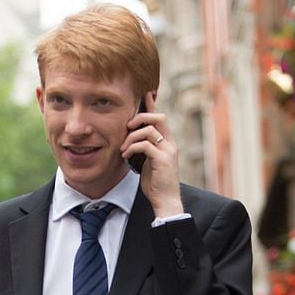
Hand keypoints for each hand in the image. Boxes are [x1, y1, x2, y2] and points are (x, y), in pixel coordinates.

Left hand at [122, 92, 183, 219]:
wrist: (166, 201)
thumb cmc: (156, 184)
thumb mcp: (148, 163)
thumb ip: (144, 149)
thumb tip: (131, 141)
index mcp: (168, 143)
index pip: (161, 119)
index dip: (152, 105)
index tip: (145, 94)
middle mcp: (171, 144)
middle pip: (159, 118)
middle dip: (141, 117)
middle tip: (128, 126)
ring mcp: (168, 152)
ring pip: (150, 130)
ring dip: (132, 137)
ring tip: (123, 148)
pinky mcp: (163, 160)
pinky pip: (145, 145)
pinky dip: (132, 148)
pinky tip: (125, 156)